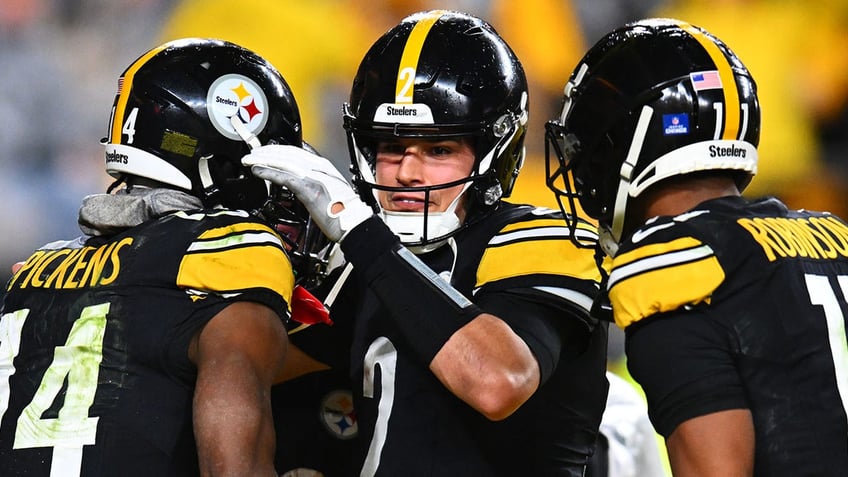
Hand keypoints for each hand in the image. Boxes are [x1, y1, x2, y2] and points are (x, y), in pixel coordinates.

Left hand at [242, 144, 372, 241]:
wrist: (354, 224)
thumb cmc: (344, 212)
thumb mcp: (330, 189)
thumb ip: (316, 180)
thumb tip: (300, 180)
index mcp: (325, 166)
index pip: (296, 151)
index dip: (277, 150)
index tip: (265, 151)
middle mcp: (319, 167)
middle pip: (287, 153)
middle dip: (266, 152)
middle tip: (251, 154)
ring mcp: (314, 177)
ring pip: (283, 162)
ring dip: (263, 160)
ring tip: (249, 161)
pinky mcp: (308, 189)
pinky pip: (285, 177)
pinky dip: (269, 172)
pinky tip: (259, 172)